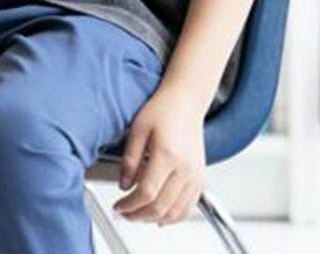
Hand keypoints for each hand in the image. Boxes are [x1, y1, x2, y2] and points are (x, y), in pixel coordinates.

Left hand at [112, 85, 206, 226]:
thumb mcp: (137, 129)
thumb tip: (123, 185)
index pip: (147, 193)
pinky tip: (160, 216)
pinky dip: (174, 217)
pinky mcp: (200, 177)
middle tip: (125, 213)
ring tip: (138, 215)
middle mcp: (185, 168)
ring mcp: (195, 175)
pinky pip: (189, 207)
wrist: (186, 101)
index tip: (118, 206)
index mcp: (167, 154)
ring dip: (154, 219)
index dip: (130, 205)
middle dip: (139, 215)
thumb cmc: (163, 109)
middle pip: (161, 207)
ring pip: (176, 212)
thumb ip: (130, 159)